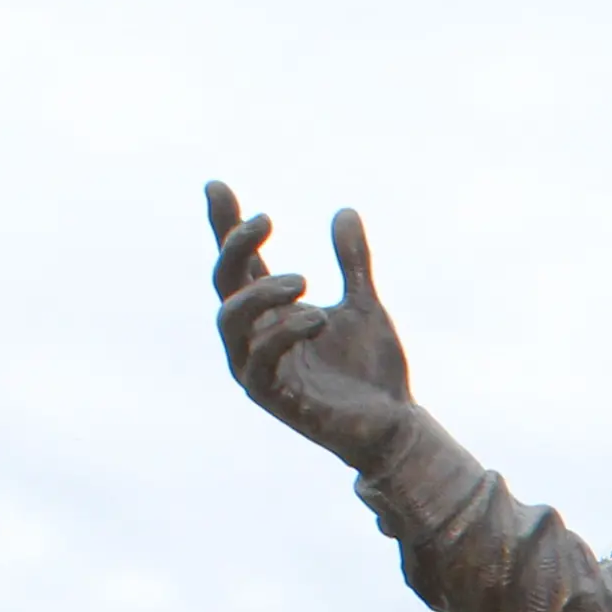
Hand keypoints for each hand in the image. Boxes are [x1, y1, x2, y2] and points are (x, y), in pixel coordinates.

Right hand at [207, 181, 413, 469]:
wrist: (395, 425)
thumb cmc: (372, 371)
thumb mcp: (364, 305)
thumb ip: (352, 262)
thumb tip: (344, 211)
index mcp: (272, 313)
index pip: (240, 264)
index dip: (226, 226)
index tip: (217, 186)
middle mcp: (256, 337)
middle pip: (224, 284)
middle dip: (235, 246)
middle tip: (266, 219)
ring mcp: (258, 369)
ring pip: (229, 321)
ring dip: (261, 293)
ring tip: (304, 280)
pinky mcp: (272, 398)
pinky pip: (258, 361)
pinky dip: (282, 333)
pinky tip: (318, 318)